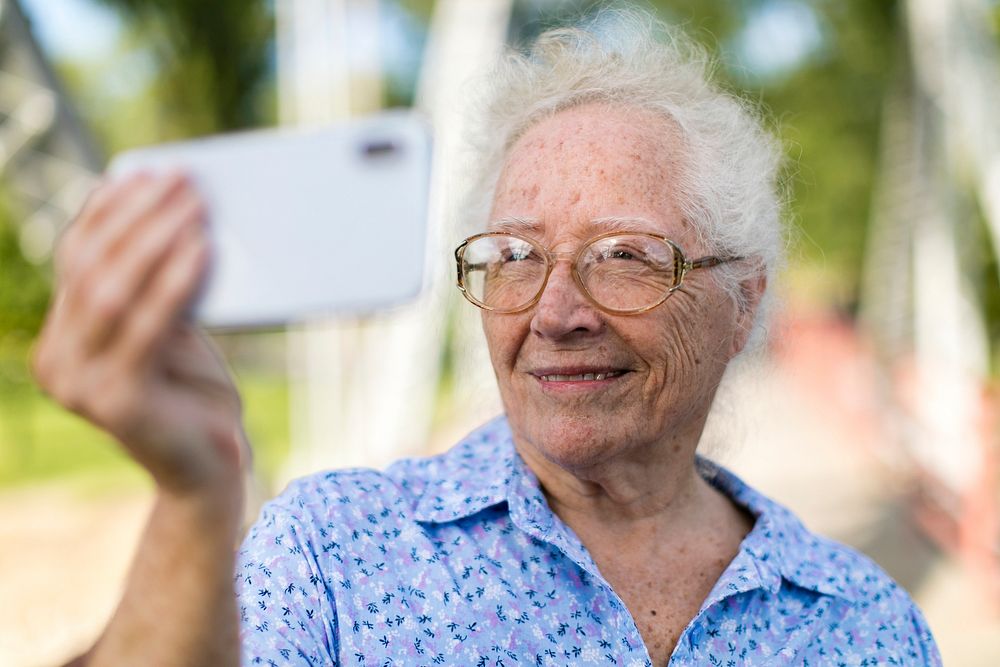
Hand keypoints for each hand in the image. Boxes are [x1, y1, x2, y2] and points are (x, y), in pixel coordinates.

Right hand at [33, 172, 246, 496]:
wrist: (209, 469)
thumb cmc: (193, 393)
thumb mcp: (168, 330)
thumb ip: (154, 287)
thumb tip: (171, 212)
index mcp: (62, 337)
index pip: (76, 258)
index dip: (109, 211)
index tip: (144, 171)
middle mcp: (56, 359)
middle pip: (91, 267)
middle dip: (139, 216)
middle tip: (181, 180)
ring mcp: (78, 384)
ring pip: (112, 290)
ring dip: (157, 239)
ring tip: (195, 205)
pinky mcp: (114, 401)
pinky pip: (148, 326)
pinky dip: (176, 282)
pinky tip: (203, 250)